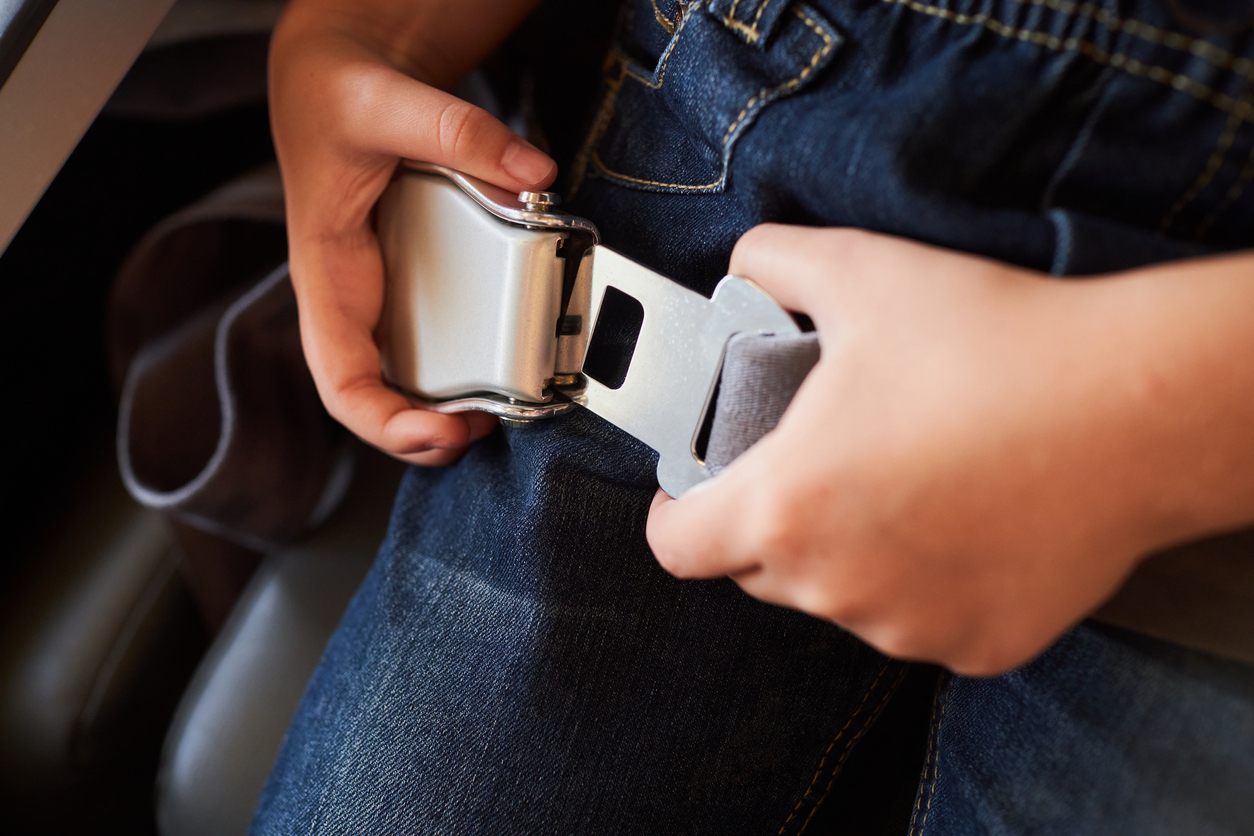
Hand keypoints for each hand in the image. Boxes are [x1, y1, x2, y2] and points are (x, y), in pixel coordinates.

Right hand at [270, 0, 548, 463]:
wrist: (333, 73)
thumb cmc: (336, 94)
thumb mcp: (389, 101)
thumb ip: (460, 132)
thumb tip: (533, 173)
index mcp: (328, 270)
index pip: (338, 374)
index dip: (383, 420)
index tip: (440, 430)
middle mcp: (349, 295)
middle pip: (370, 397)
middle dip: (418, 435)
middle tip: (480, 432)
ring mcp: (376, 294)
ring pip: (395, 380)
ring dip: (436, 415)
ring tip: (491, 419)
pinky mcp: (403, 281)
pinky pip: (422, 344)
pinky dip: (453, 373)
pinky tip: (492, 375)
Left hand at [647, 225, 1247, 675]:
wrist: (1135, 408)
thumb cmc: (998, 347)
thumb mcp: (862, 271)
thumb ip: (773, 263)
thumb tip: (746, 267)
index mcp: (786, 506)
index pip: (676, 546)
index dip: (675, 513)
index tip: (697, 488)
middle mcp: (835, 584)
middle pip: (760, 569)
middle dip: (772, 520)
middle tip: (823, 460)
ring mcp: (908, 625)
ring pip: (843, 596)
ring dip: (852, 554)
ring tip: (906, 482)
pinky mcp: (977, 646)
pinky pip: (922, 620)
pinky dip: (927, 584)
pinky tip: (965, 522)